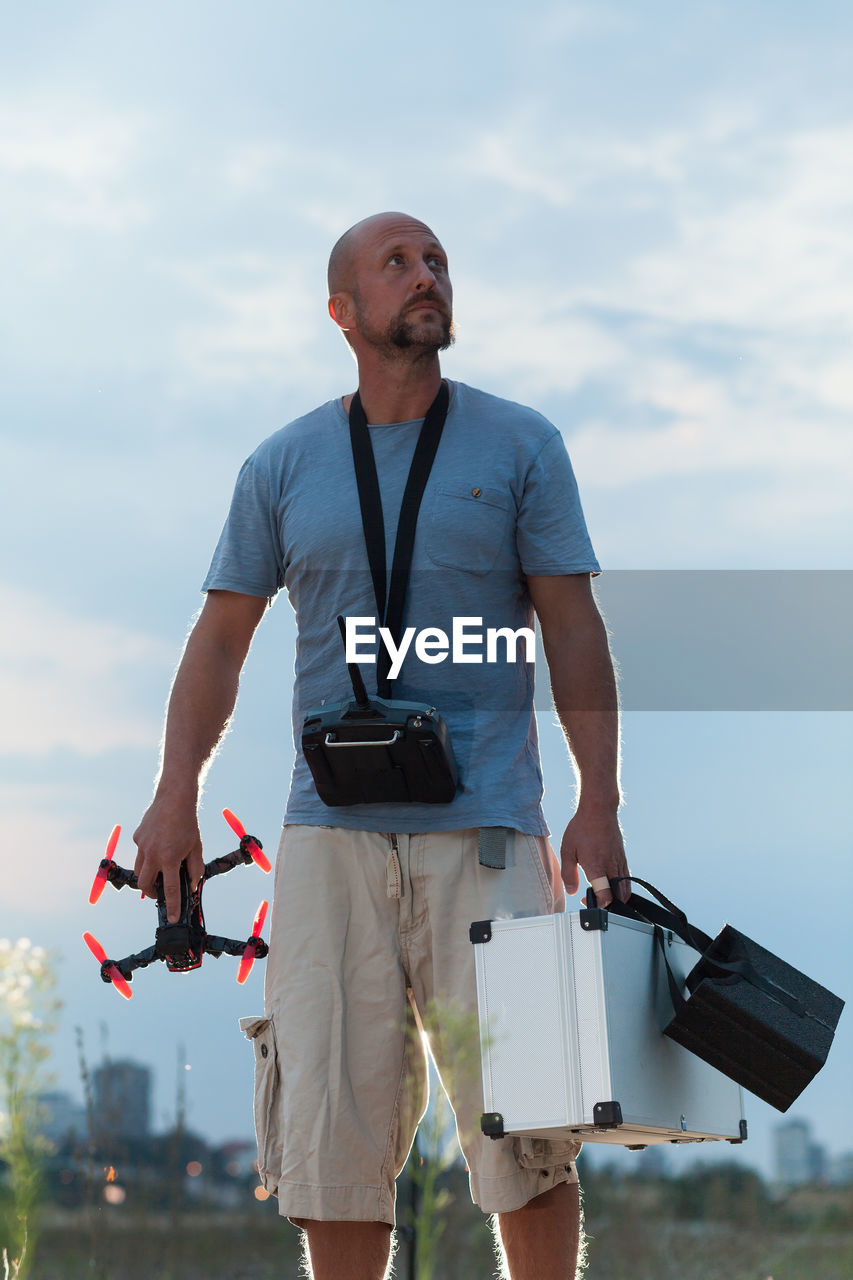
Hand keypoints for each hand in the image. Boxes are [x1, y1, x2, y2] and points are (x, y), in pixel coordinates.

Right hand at [133, 790, 204, 922]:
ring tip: (159, 871)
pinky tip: (158, 844)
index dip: (172, 906)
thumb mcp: (196, 847)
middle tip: (159, 893)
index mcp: (170, 858)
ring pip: (140, 869)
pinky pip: (140, 852)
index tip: (171, 918)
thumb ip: (194, 869)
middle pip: (145, 884)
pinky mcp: (137, 837)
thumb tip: (192, 886)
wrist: (174, 798)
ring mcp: (142, 845)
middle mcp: (153, 854)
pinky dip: (148, 854)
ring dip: (147, 875)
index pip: (171, 889)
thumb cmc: (188, 823)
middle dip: (152, 892)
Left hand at [559, 805, 629, 907]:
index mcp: (597, 867)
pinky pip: (627, 879)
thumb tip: (572, 891)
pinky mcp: (623, 858)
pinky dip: (621, 887)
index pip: (606, 896)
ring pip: (626, 890)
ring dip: (616, 897)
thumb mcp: (568, 851)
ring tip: (601, 892)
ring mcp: (620, 863)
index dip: (598, 905)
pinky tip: (608, 882)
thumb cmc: (582, 828)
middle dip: (609, 905)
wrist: (599, 810)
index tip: (586, 900)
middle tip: (595, 899)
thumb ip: (568, 874)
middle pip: (620, 898)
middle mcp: (612, 867)